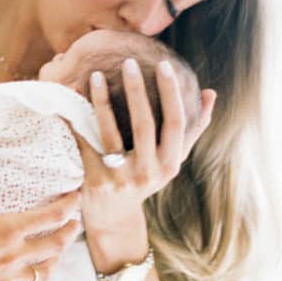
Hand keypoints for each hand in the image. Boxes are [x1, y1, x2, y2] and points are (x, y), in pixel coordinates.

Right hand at [0, 132, 81, 280]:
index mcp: (6, 231)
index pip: (50, 216)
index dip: (68, 206)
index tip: (77, 198)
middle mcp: (12, 258)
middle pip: (54, 246)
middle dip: (68, 233)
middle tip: (74, 225)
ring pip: (42, 275)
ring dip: (52, 262)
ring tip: (55, 255)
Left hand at [74, 59, 214, 254]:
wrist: (114, 217)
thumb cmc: (145, 178)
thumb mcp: (171, 160)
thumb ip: (193, 128)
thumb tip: (210, 93)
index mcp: (170, 164)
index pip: (176, 123)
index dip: (171, 93)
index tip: (164, 65)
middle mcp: (149, 173)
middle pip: (145, 125)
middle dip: (137, 90)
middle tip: (129, 62)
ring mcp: (122, 179)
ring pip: (111, 133)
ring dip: (102, 102)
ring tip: (96, 76)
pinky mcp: (95, 181)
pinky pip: (85, 144)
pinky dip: (76, 121)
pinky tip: (71, 99)